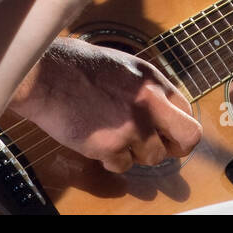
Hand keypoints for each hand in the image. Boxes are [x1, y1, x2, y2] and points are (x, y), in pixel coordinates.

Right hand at [9, 38, 200, 171]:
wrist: (45, 76)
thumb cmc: (78, 67)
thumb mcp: (124, 67)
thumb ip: (146, 89)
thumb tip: (162, 112)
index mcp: (153, 80)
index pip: (187, 111)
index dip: (177, 126)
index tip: (167, 133)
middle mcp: (149, 104)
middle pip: (187, 138)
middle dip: (176, 148)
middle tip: (160, 149)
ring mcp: (131, 127)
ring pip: (152, 157)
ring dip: (135, 153)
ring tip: (113, 136)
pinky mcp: (110, 146)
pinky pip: (123, 166)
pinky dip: (111, 159)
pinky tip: (97, 141)